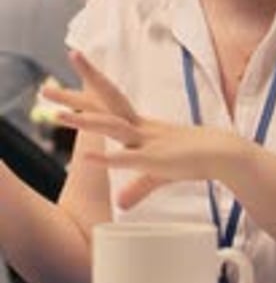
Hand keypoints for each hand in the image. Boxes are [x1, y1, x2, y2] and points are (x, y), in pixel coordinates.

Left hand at [42, 50, 242, 208]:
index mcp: (140, 126)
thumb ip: (137, 186)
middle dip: (73, 95)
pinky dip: (107, 158)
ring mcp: (147, 141)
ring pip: (111, 126)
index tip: (65, 78)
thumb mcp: (159, 173)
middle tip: (44, 87)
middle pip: (102, 105)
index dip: (86, 91)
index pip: (107, 103)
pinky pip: (127, 158)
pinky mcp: (155, 159)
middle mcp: (140, 127)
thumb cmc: (195, 159)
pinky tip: (88, 157)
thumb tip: (121, 204)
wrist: (224, 154)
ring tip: (56, 115)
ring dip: (84, 121)